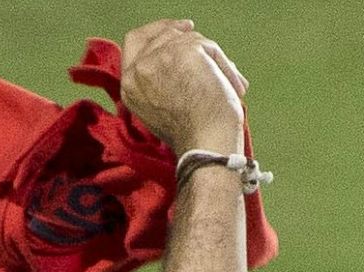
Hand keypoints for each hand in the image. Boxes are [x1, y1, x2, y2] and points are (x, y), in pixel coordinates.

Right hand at [121, 19, 247, 153]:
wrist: (206, 147)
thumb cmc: (194, 137)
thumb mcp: (163, 108)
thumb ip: (164, 81)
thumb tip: (196, 59)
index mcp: (130, 86)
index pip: (134, 42)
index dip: (156, 31)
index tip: (177, 30)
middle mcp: (138, 70)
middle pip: (162, 35)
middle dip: (186, 38)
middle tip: (205, 45)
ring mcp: (159, 57)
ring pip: (189, 40)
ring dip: (214, 62)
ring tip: (229, 87)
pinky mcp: (183, 52)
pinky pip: (210, 48)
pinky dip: (226, 68)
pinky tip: (233, 88)